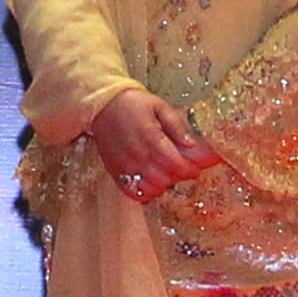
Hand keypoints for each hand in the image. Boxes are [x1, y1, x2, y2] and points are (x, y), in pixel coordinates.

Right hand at [85, 87, 220, 202]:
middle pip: (167, 179)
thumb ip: (177, 126)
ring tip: (167, 173)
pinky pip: (134, 192)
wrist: (101, 105)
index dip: (190, 169)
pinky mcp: (116, 172)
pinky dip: (146, 192)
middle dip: (179, 176)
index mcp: (151, 138)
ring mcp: (125, 166)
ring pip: (152, 188)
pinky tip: (151, 181)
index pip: (177, 165)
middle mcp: (138, 155)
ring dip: (164, 184)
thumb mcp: (160, 106)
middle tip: (183, 168)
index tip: (196, 167)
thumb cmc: (133, 104)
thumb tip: (192, 144)